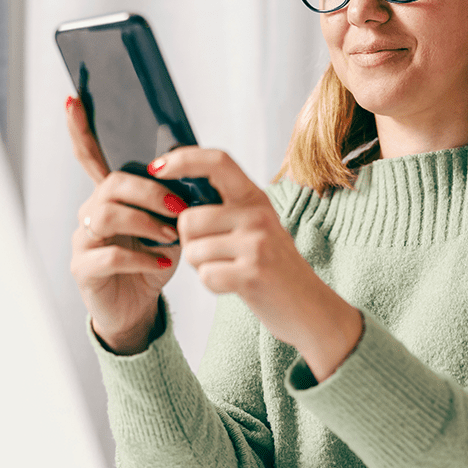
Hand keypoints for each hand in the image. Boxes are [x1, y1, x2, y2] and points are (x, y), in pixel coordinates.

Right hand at [66, 97, 183, 353]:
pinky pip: (109, 256)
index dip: (80, 129)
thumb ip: (173, 200)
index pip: (90, 157)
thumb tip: (192, 173)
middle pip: (111, 185)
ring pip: (106, 215)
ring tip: (172, 236)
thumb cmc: (153, 262)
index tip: (73, 100)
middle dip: (148, 192)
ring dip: (145, 223)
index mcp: (109, 196)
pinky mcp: (83, 269)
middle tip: (179, 209)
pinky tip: (162, 263)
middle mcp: (90, 212)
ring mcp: (83, 240)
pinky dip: (142, 258)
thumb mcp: (168, 226)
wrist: (138, 309)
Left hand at [149, 147, 362, 379]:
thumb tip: (175, 195)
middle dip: (189, 242)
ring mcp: (256, 244)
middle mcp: (257, 215)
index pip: (216, 161)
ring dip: (202, 266)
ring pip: (193, 251)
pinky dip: (213, 285)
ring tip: (229, 269)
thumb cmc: (274, 267)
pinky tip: (235, 285)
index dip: (183, 159)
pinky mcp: (252, 274)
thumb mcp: (257, 226)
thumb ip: (226, 207)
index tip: (157, 167)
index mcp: (255, 198)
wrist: (310, 308)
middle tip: (214, 254)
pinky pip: (205, 276)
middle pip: (188, 219)